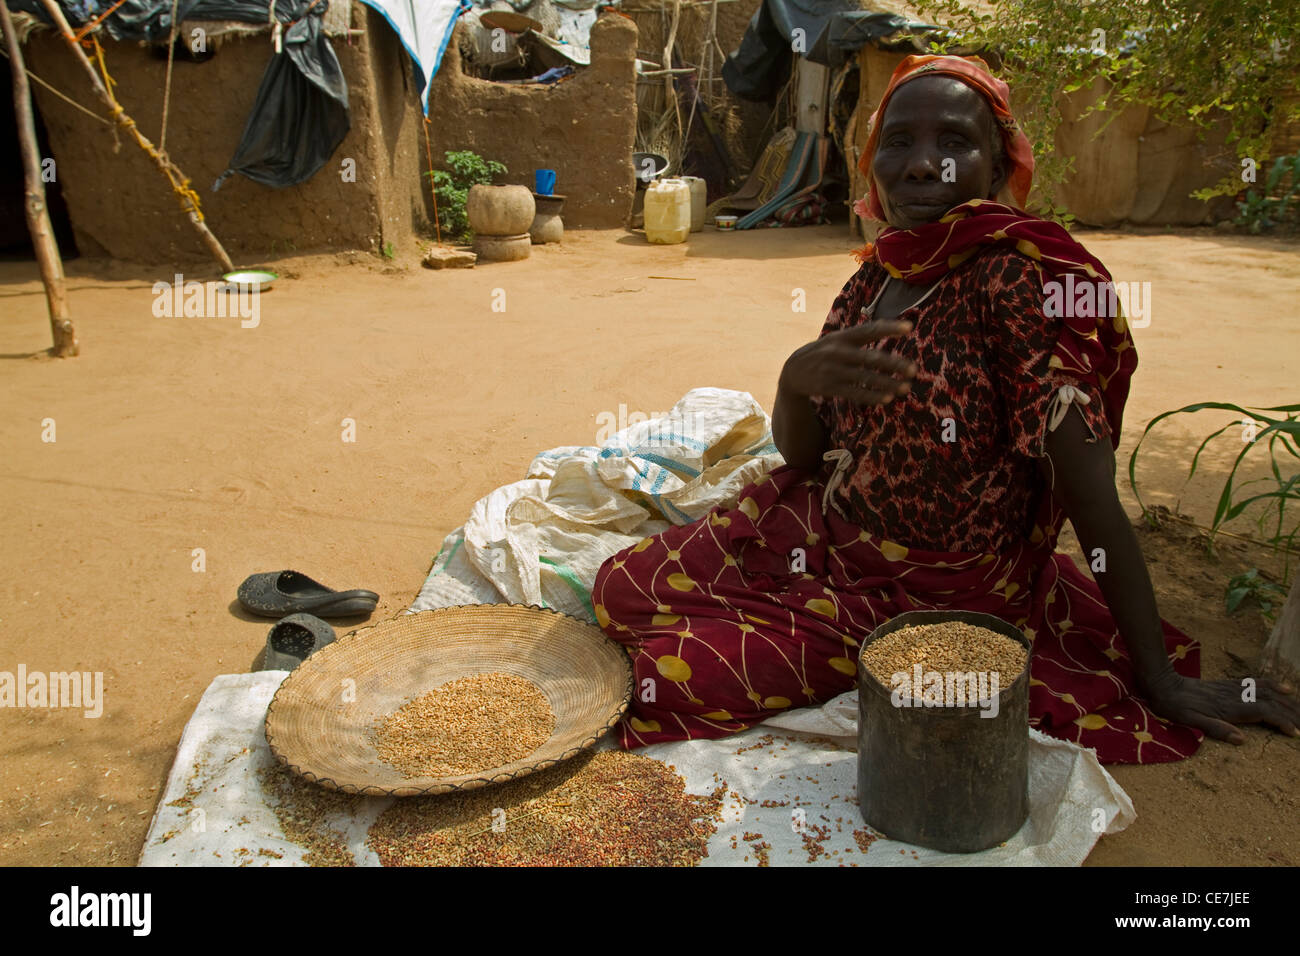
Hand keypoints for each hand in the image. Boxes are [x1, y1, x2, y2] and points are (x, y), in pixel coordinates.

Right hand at [781, 319, 916, 405]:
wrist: (793, 371)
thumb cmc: (825, 353)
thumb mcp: (837, 339)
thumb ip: (860, 336)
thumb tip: (892, 330)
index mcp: (843, 336)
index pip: (869, 330)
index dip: (889, 328)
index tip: (909, 327)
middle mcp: (839, 352)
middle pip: (870, 358)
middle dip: (893, 364)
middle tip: (913, 370)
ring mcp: (833, 370)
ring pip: (865, 378)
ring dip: (886, 384)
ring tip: (905, 388)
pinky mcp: (830, 387)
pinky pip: (854, 393)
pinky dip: (871, 396)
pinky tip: (887, 399)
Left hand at [1142, 670, 1299, 743]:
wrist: (1163, 685)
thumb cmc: (1175, 707)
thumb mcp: (1190, 722)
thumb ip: (1216, 729)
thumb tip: (1241, 740)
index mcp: (1229, 708)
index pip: (1264, 713)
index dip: (1282, 722)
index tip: (1296, 733)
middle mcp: (1235, 696)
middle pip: (1272, 702)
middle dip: (1293, 713)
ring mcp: (1233, 689)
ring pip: (1268, 693)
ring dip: (1288, 702)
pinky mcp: (1230, 684)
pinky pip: (1257, 684)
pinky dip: (1274, 686)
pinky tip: (1286, 689)